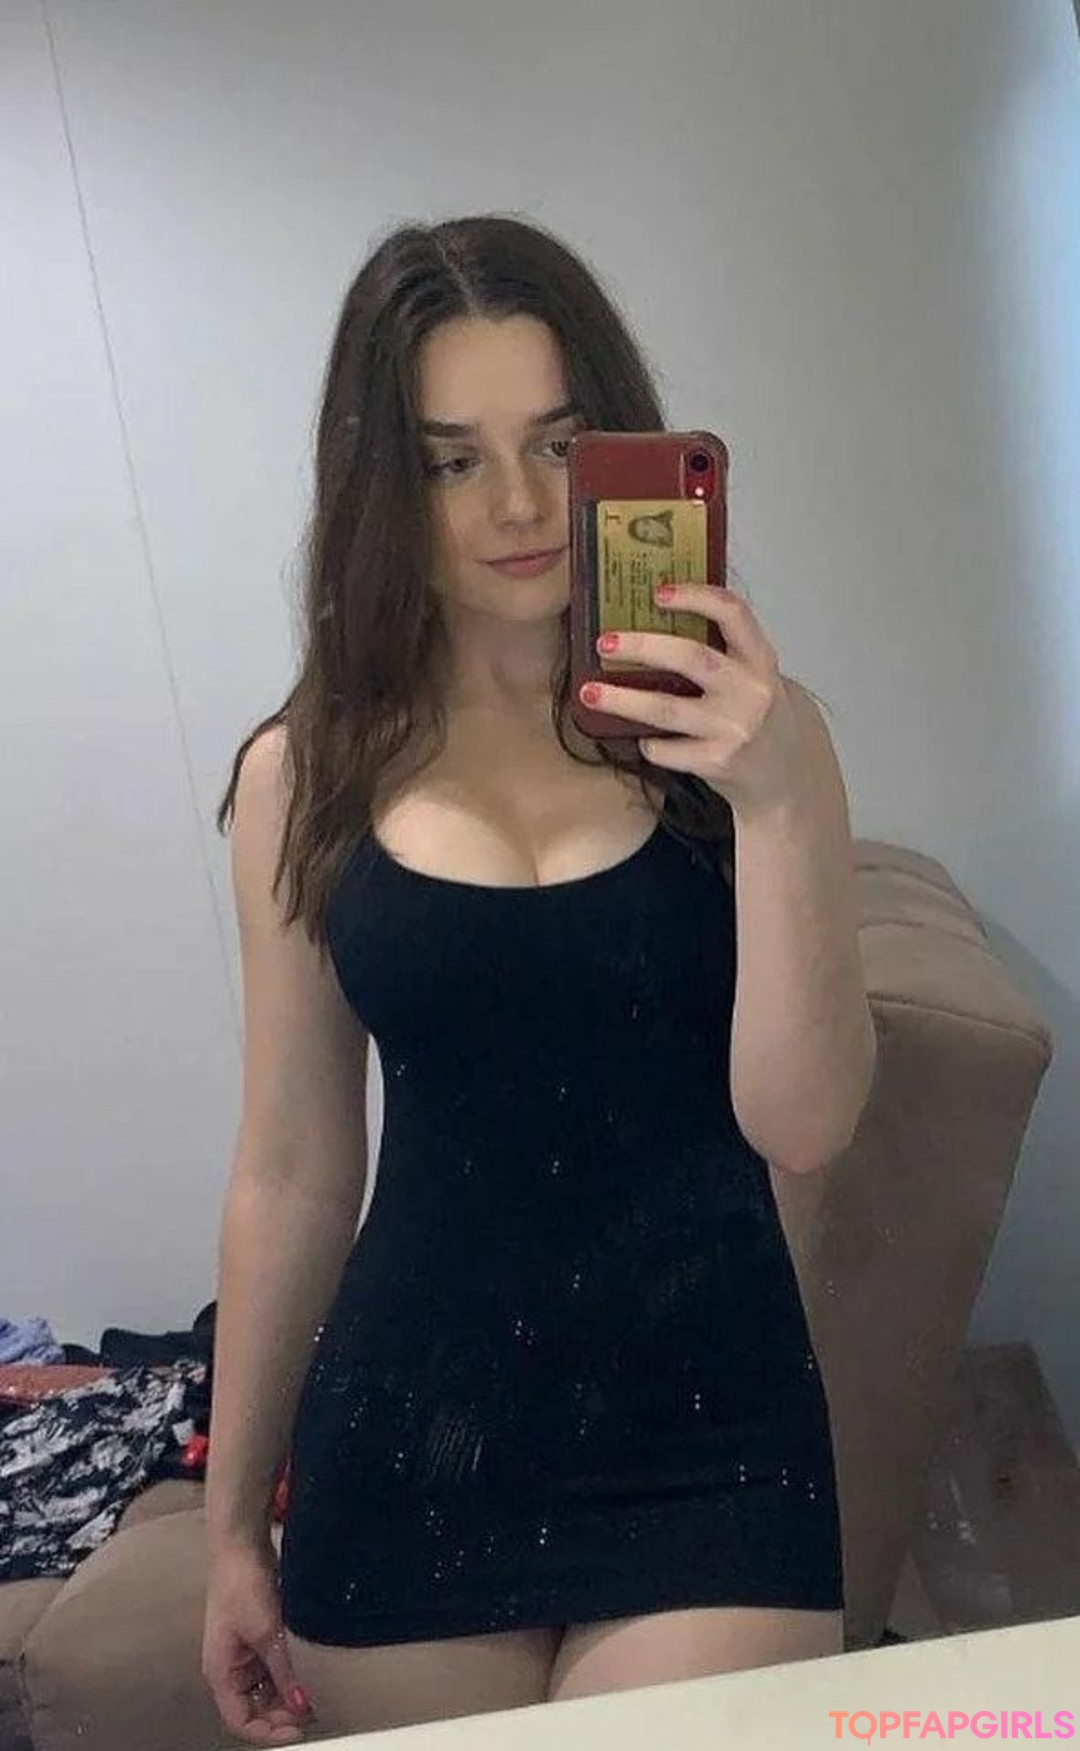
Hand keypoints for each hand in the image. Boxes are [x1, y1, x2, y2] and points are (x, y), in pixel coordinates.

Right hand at [202, 1539, 311, 1744]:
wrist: (241, 1544)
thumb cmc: (240, 1584)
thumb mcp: (265, 1631)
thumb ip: (284, 1670)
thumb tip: (302, 1704)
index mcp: (222, 1673)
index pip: (241, 1721)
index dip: (268, 1733)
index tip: (298, 1729)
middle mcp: (232, 1669)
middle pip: (257, 1709)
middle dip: (283, 1714)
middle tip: (315, 1708)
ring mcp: (246, 1653)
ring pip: (269, 1690)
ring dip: (290, 1694)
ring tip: (317, 1690)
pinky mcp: (260, 1638)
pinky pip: (275, 1668)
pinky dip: (291, 1673)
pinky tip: (311, 1670)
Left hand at [579, 583, 807, 819]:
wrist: (786, 776)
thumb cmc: (759, 717)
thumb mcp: (754, 676)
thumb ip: (722, 650)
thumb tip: (657, 617)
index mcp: (759, 659)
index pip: (732, 613)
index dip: (695, 596)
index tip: (658, 592)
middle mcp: (750, 691)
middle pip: (690, 658)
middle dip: (642, 646)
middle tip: (605, 642)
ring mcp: (734, 728)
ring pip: (666, 708)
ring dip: (622, 699)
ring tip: (590, 693)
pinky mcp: (717, 762)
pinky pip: (666, 749)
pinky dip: (647, 743)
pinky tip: (641, 739)